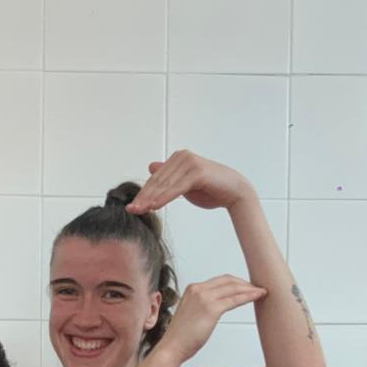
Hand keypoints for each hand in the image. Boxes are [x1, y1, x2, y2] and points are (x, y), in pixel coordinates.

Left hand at [127, 150, 251, 213]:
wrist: (234, 192)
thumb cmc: (210, 189)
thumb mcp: (184, 184)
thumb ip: (169, 177)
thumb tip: (151, 166)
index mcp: (178, 158)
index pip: (156, 179)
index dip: (143, 193)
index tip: (131, 207)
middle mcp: (182, 156)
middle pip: (158, 181)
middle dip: (144, 197)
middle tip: (131, 210)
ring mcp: (190, 162)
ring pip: (165, 185)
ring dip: (151, 199)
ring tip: (140, 210)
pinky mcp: (197, 171)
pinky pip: (176, 187)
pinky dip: (164, 197)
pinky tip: (154, 206)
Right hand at [160, 275, 267, 363]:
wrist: (172, 347)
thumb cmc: (180, 336)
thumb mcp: (191, 313)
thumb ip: (202, 305)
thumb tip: (218, 306)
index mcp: (192, 289)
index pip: (220, 280)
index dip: (236, 282)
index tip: (246, 287)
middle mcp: (198, 289)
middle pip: (228, 280)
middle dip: (245, 283)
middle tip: (257, 288)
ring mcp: (204, 298)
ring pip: (234, 288)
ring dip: (250, 289)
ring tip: (261, 292)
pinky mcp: (211, 309)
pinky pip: (235, 300)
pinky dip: (248, 296)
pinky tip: (257, 296)